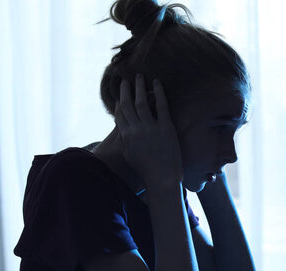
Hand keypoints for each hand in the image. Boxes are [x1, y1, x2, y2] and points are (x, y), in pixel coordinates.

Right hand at [114, 74, 182, 191]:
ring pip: (141, 102)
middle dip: (125, 90)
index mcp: (126, 136)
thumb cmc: (147, 171)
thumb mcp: (130, 156)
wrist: (162, 179)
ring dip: (139, 87)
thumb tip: (124, 133)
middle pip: (127, 104)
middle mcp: (136, 130)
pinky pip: (161, 105)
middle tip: (125, 79)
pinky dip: (158, 92)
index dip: (119, 102)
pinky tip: (157, 83)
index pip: (120, 114)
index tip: (121, 95)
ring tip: (140, 76)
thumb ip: (126, 141)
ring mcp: (150, 128)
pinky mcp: (166, 128)